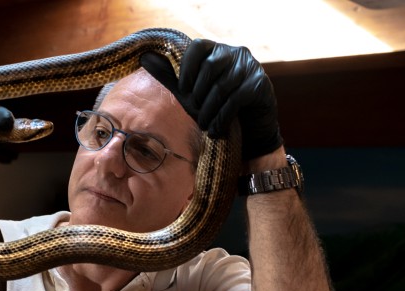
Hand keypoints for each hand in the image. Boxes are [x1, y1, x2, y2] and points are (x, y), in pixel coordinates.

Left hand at [140, 39, 282, 160]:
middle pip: (210, 66)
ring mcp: (251, 68)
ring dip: (209, 110)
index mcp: (217, 50)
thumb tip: (144, 58)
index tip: (183, 90)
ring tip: (204, 125)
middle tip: (195, 112)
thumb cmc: (216, 108)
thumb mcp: (191, 93)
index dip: (187, 68)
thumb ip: (171, 77)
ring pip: (222, 85)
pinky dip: (222, 118)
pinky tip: (216, 131)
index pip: (198, 47)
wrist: (251, 131)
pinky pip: (235, 99)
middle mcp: (236, 53)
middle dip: (198, 93)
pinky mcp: (260, 85)